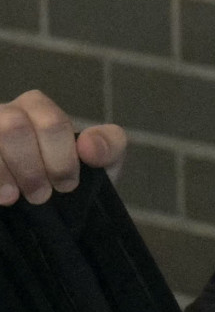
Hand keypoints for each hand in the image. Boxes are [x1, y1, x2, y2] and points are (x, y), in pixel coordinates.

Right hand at [0, 90, 126, 205]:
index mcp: (39, 109)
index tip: (68, 186)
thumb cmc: (69, 177)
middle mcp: (7, 113)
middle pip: (13, 127)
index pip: (52, 123)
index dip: (62, 159)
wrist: (47, 203)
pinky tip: (1, 197)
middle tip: (41, 195)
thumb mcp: (99, 163)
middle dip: (31, 168)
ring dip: (6, 173)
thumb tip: (88, 147)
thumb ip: (108, 147)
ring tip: (16, 197)